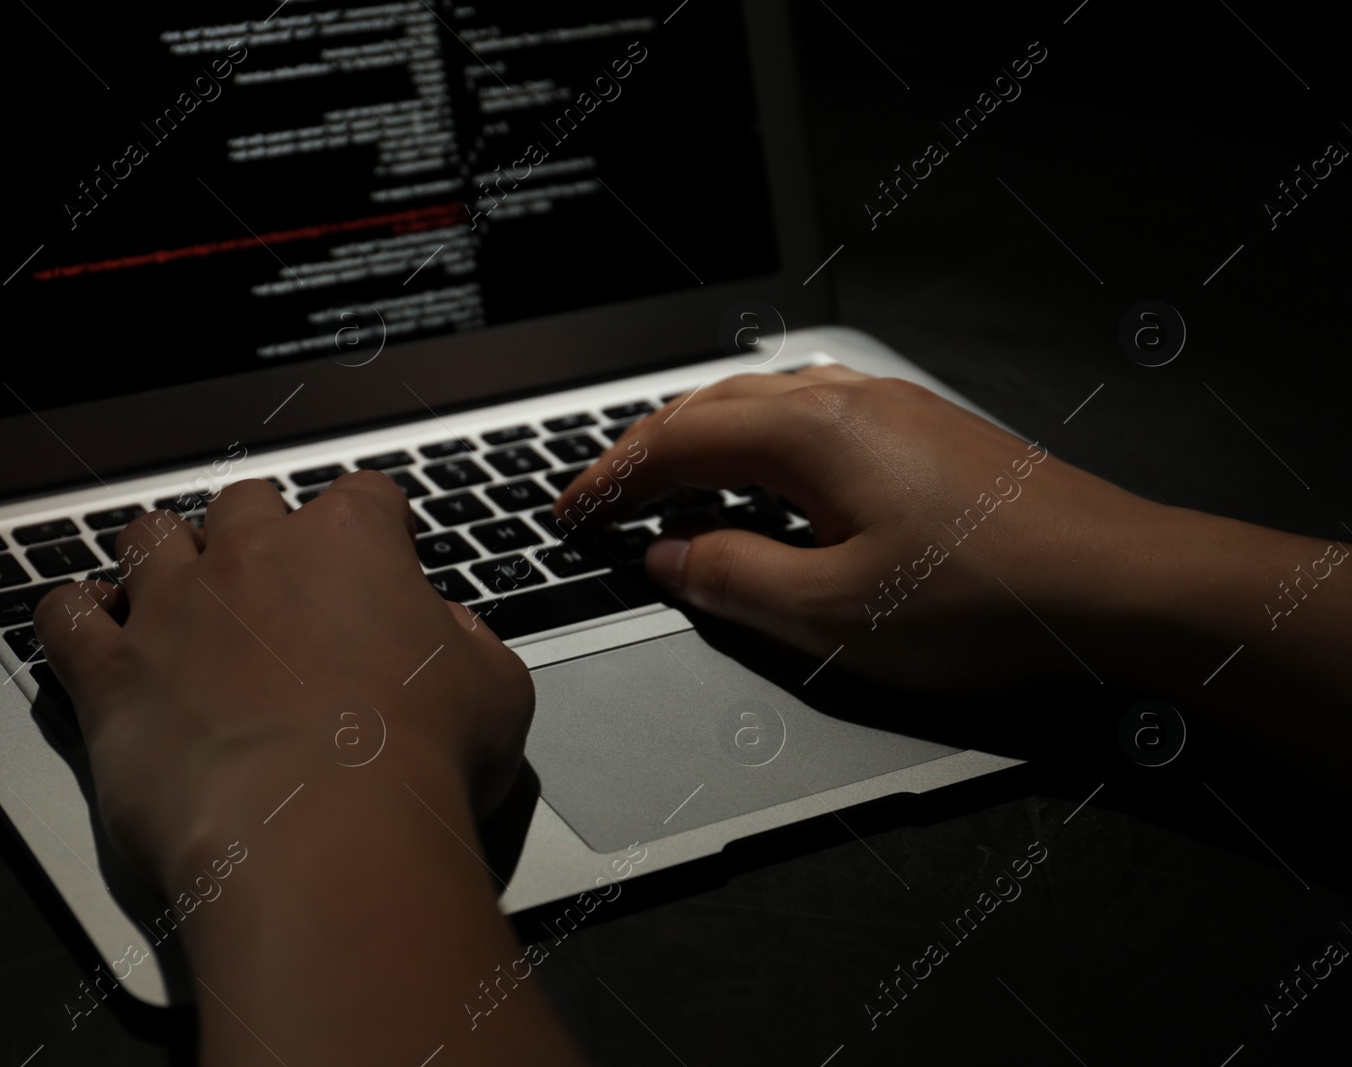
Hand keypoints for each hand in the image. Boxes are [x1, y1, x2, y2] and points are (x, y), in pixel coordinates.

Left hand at [33, 472, 533, 893]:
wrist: (326, 837)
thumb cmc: (419, 762)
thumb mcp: (494, 692)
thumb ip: (468, 644)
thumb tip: (448, 634)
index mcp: (353, 544)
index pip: (364, 497)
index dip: (375, 529)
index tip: (380, 561)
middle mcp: (255, 556)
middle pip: (246, 503)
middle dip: (260, 535)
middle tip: (277, 588)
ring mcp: (174, 608)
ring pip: (149, 539)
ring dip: (164, 558)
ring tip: (176, 593)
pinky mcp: (112, 674)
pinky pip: (65, 617)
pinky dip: (73, 615)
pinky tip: (87, 626)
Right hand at [552, 364, 1174, 691]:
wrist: (1119, 584)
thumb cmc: (985, 602)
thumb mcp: (829, 614)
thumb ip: (729, 578)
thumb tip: (668, 556)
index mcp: (810, 431)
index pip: (676, 440)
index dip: (610, 478)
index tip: (569, 511)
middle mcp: (847, 400)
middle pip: (713, 406)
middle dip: (646, 451)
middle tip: (604, 498)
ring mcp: (892, 407)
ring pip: (765, 403)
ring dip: (703, 440)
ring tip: (671, 487)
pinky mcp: (926, 430)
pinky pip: (813, 417)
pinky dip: (760, 445)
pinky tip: (770, 484)